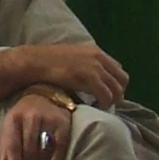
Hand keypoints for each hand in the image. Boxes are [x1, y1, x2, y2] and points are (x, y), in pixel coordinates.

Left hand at [0, 94, 72, 159]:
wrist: (44, 94)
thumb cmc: (23, 116)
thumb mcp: (10, 128)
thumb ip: (5, 148)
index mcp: (13, 119)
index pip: (13, 145)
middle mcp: (30, 118)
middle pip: (29, 151)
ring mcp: (48, 119)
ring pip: (43, 150)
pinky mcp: (63, 122)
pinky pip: (60, 143)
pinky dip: (57, 158)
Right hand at [7, 42, 127, 106]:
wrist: (36, 61)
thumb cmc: (48, 62)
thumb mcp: (72, 58)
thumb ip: (84, 64)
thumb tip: (90, 80)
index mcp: (96, 51)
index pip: (118, 69)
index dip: (116, 83)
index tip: (108, 92)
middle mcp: (99, 58)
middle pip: (122, 79)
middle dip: (118, 93)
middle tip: (107, 102)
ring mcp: (95, 67)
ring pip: (117, 89)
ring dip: (112, 100)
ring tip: (101, 106)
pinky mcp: (90, 78)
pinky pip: (106, 95)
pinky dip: (104, 104)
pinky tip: (96, 107)